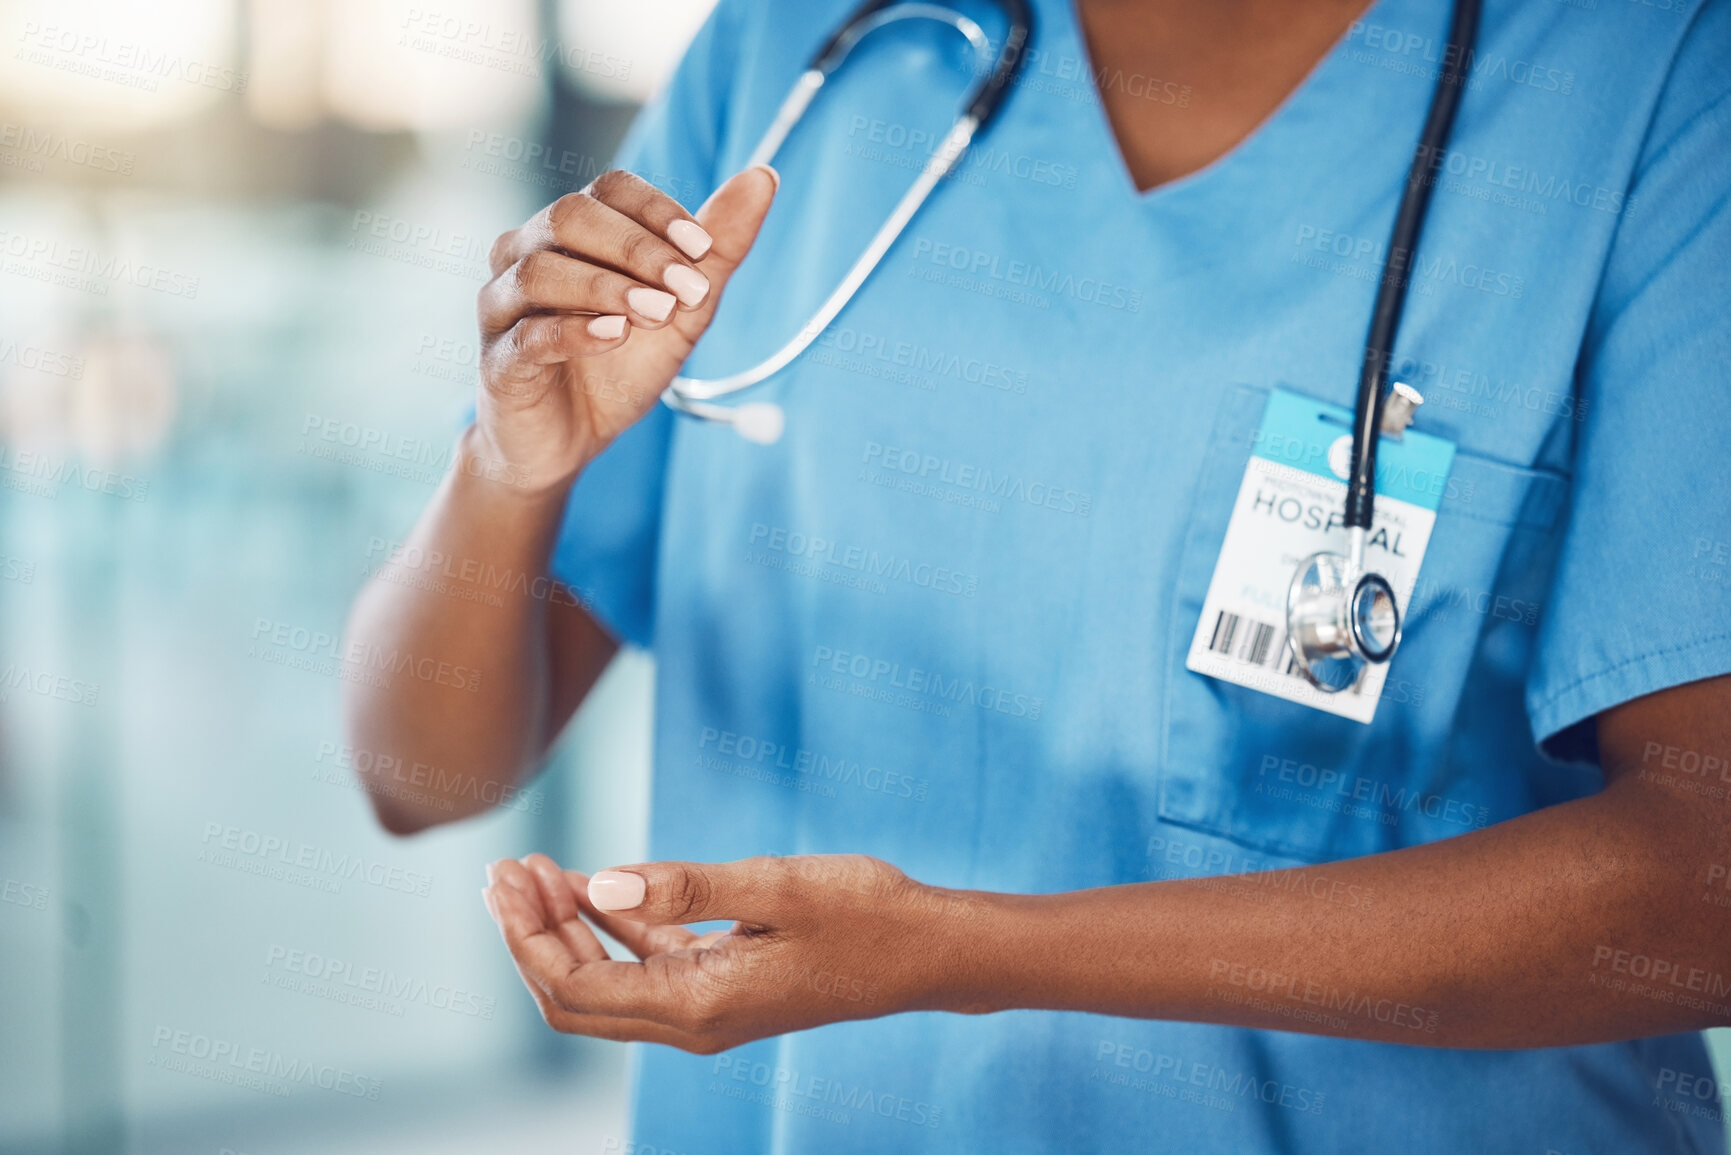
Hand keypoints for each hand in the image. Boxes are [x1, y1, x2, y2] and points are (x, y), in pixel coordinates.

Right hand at [472, 165, 778, 493]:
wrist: (571, 442)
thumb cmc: (621, 365)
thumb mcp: (685, 306)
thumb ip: (720, 249)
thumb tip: (765, 176)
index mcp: (570, 232)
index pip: (608, 188)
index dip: (656, 210)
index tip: (704, 247)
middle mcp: (525, 253)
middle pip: (569, 217)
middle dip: (637, 248)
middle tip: (688, 288)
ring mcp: (503, 305)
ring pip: (541, 270)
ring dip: (608, 287)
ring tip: (658, 313)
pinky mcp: (497, 360)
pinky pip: (527, 334)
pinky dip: (573, 331)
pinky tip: (614, 336)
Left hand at [481, 852, 993, 1052]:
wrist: (932, 949)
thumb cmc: (866, 913)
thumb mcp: (778, 885)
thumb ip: (686, 885)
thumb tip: (600, 883)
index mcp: (699, 1003)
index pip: (575, 989)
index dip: (528, 939)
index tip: (508, 878)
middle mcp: (695, 1019)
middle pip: (576, 994)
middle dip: (531, 935)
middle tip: (504, 870)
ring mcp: (710, 1005)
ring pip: (607, 979)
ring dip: (565, 927)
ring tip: (532, 869)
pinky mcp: (727, 982)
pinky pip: (648, 962)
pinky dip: (612, 924)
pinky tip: (594, 883)